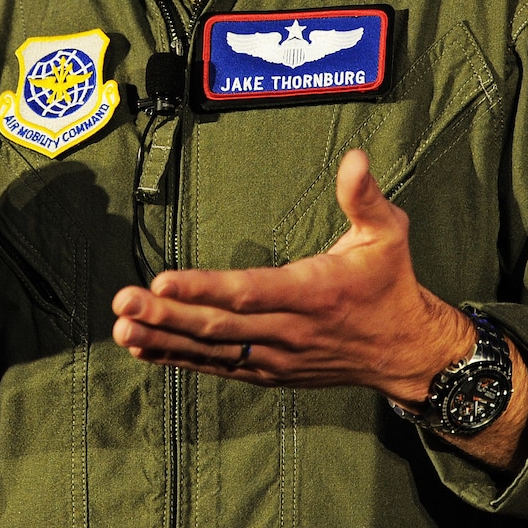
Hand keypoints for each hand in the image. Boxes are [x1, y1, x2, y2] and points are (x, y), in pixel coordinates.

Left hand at [110, 149, 527, 469]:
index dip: (204, 288)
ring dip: (164, 339)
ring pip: (212, 350)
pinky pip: (218, 367)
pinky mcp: (269, 371)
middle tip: (123, 301)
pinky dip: (180, 360)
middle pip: (220, 325)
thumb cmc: (391, 284)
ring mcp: (277, 356)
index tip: (163, 280)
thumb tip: (354, 156)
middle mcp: (289, 329)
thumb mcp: (388, 234)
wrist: (405, 352)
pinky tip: (144, 348)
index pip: (250, 290)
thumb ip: (364, 197)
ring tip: (121, 326)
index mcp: (313, 291)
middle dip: (167, 314)